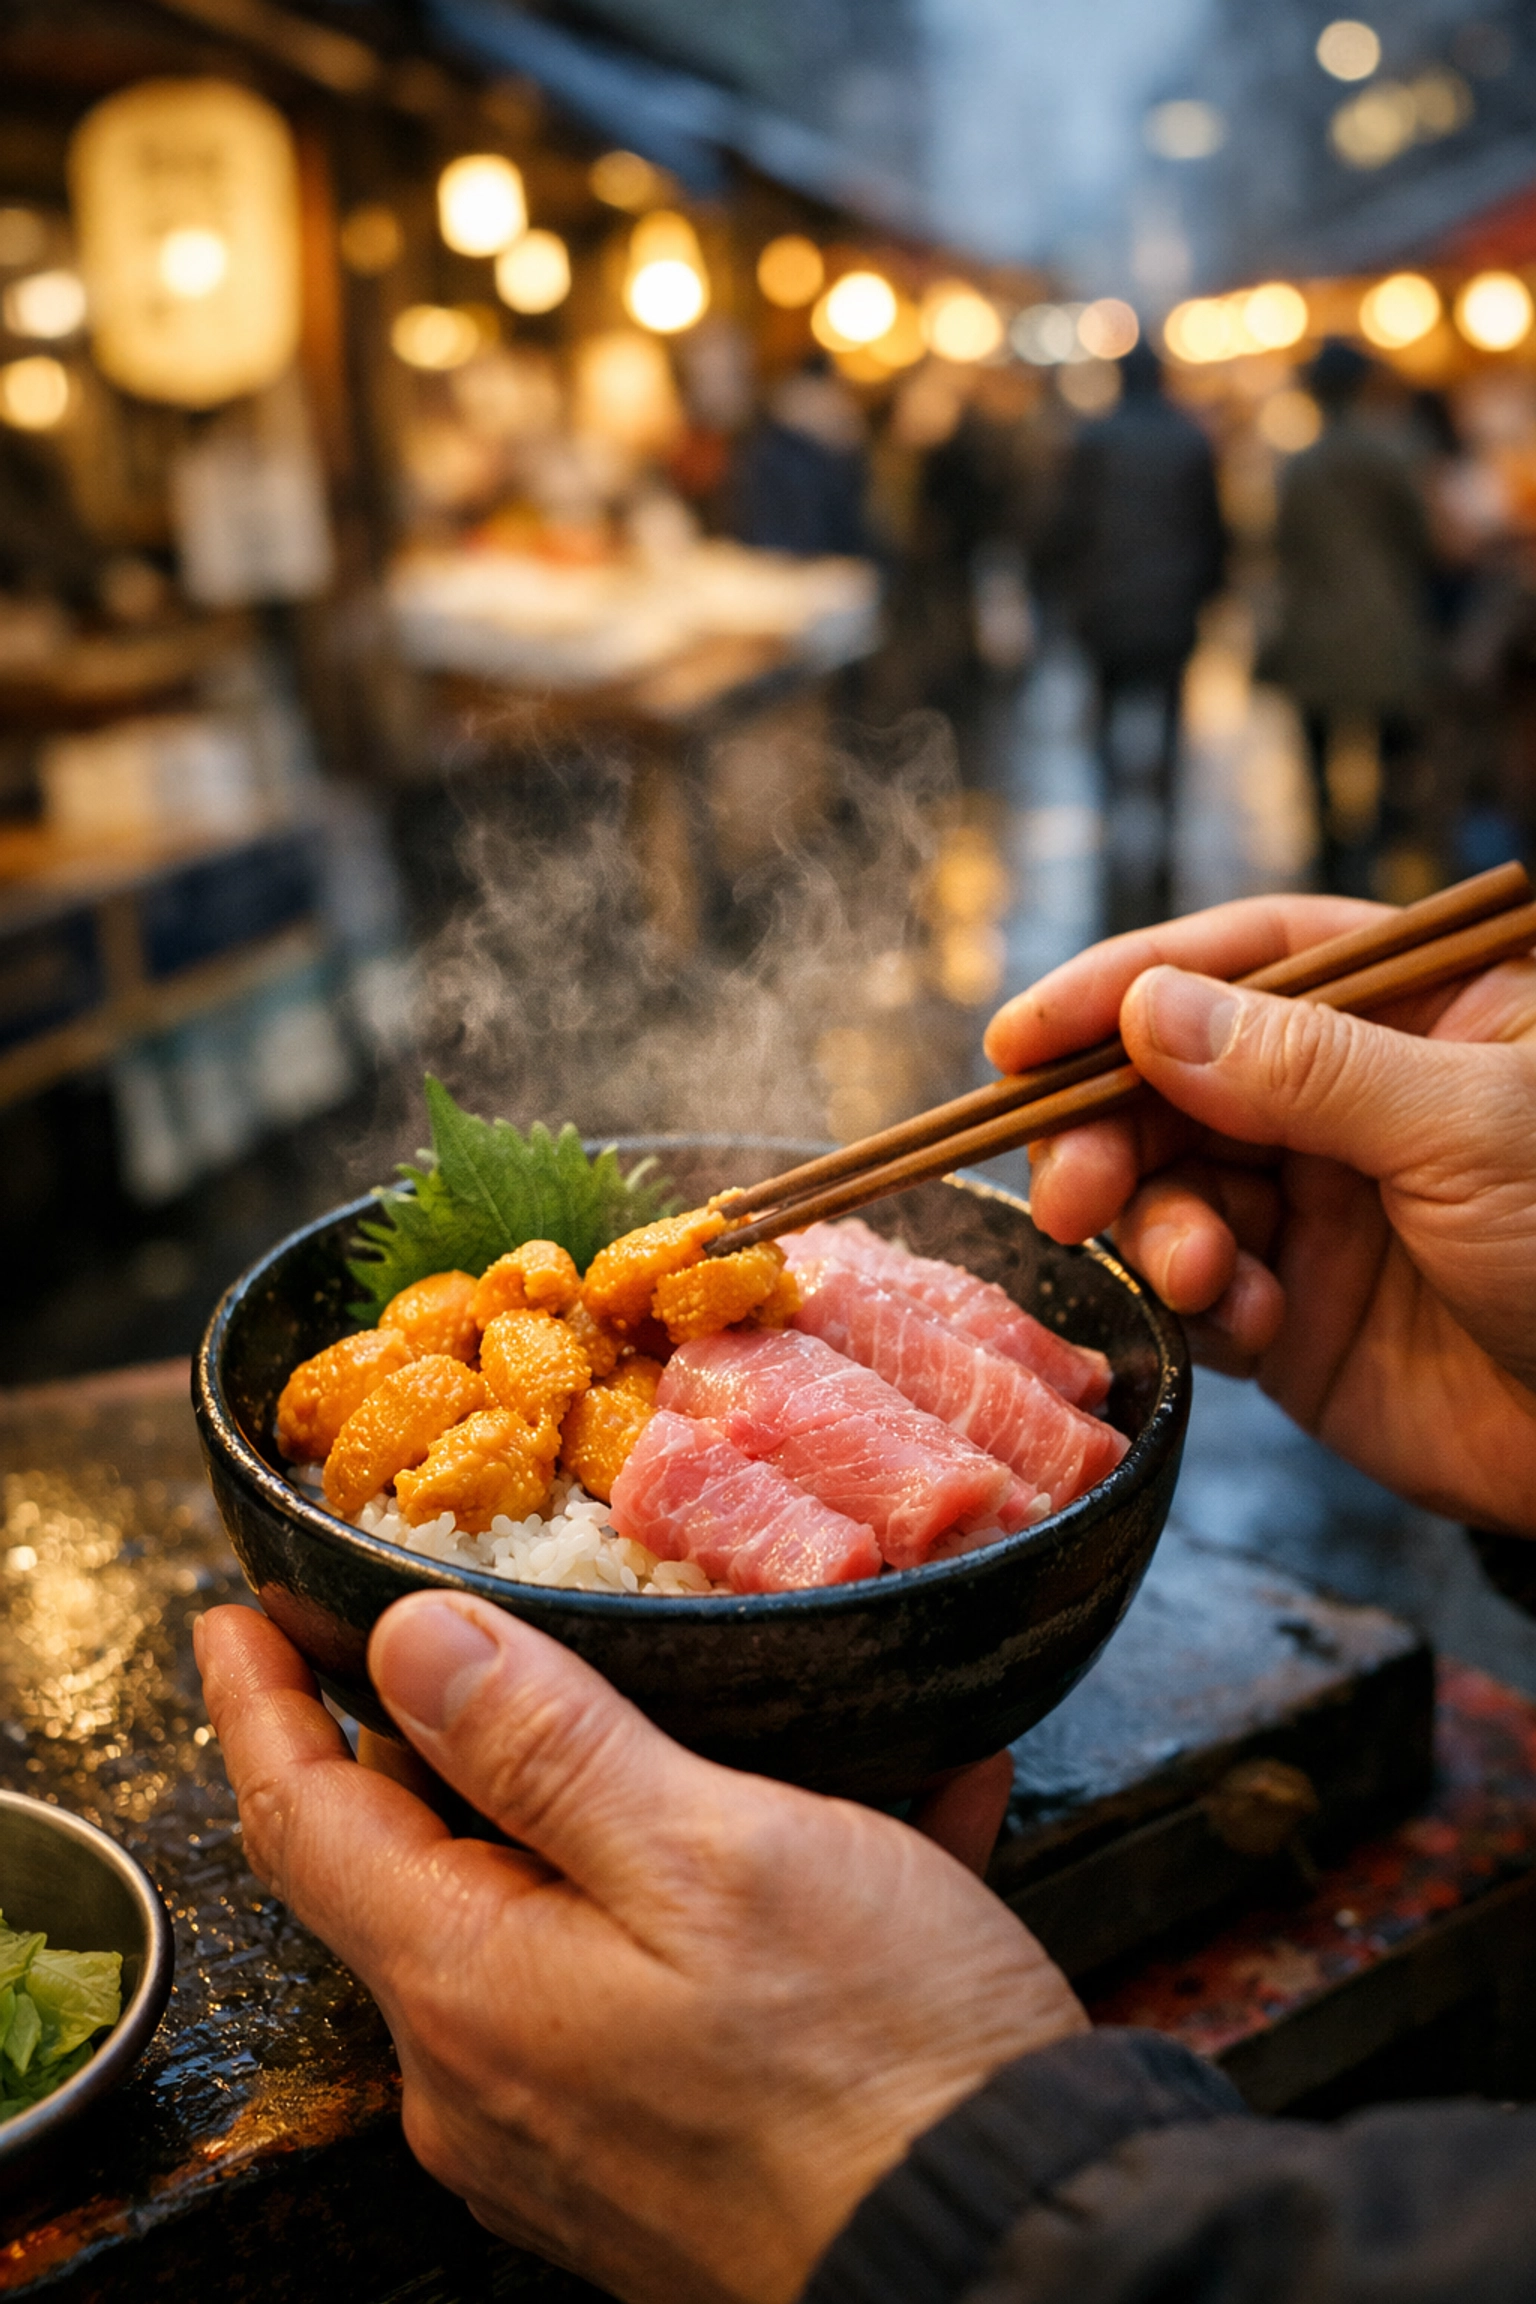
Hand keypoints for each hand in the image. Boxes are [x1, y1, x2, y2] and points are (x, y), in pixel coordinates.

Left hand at [195, 1599, 1084, 2303]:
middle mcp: (490, 2073)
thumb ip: (544, 1748)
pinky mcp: (663, 2151)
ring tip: (738, 1708)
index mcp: (472, 1985)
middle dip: (441, 1743)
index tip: (234, 1618)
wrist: (1012, 2257)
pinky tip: (877, 1817)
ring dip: (626, 1804)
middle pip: (418, 1868)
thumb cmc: (870, 2060)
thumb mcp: (710, 1854)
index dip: (261, 1704)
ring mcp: (573, 2125)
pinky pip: (665, 1984)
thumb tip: (404, 1646)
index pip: (305, 1818)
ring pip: (554, 1913)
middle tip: (475, 1632)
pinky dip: (735, 1893)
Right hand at [985, 894, 1535, 1536]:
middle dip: (1109, 1128)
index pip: (1248, 957)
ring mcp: (1318, 1203)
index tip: (1023, 1037)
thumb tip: (1150, 1011)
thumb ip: (1305, 1068)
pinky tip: (1249, 1320)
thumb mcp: (1469, 1130)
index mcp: (1419, 1008)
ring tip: (1203, 1272)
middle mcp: (1353, 1095)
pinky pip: (1196, 1286)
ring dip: (1158, 1224)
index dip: (1124, 985)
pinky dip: (1198, 1300)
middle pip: (1176, 1075)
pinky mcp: (1292, 1311)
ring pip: (1169, 1182)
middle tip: (1070, 1188)